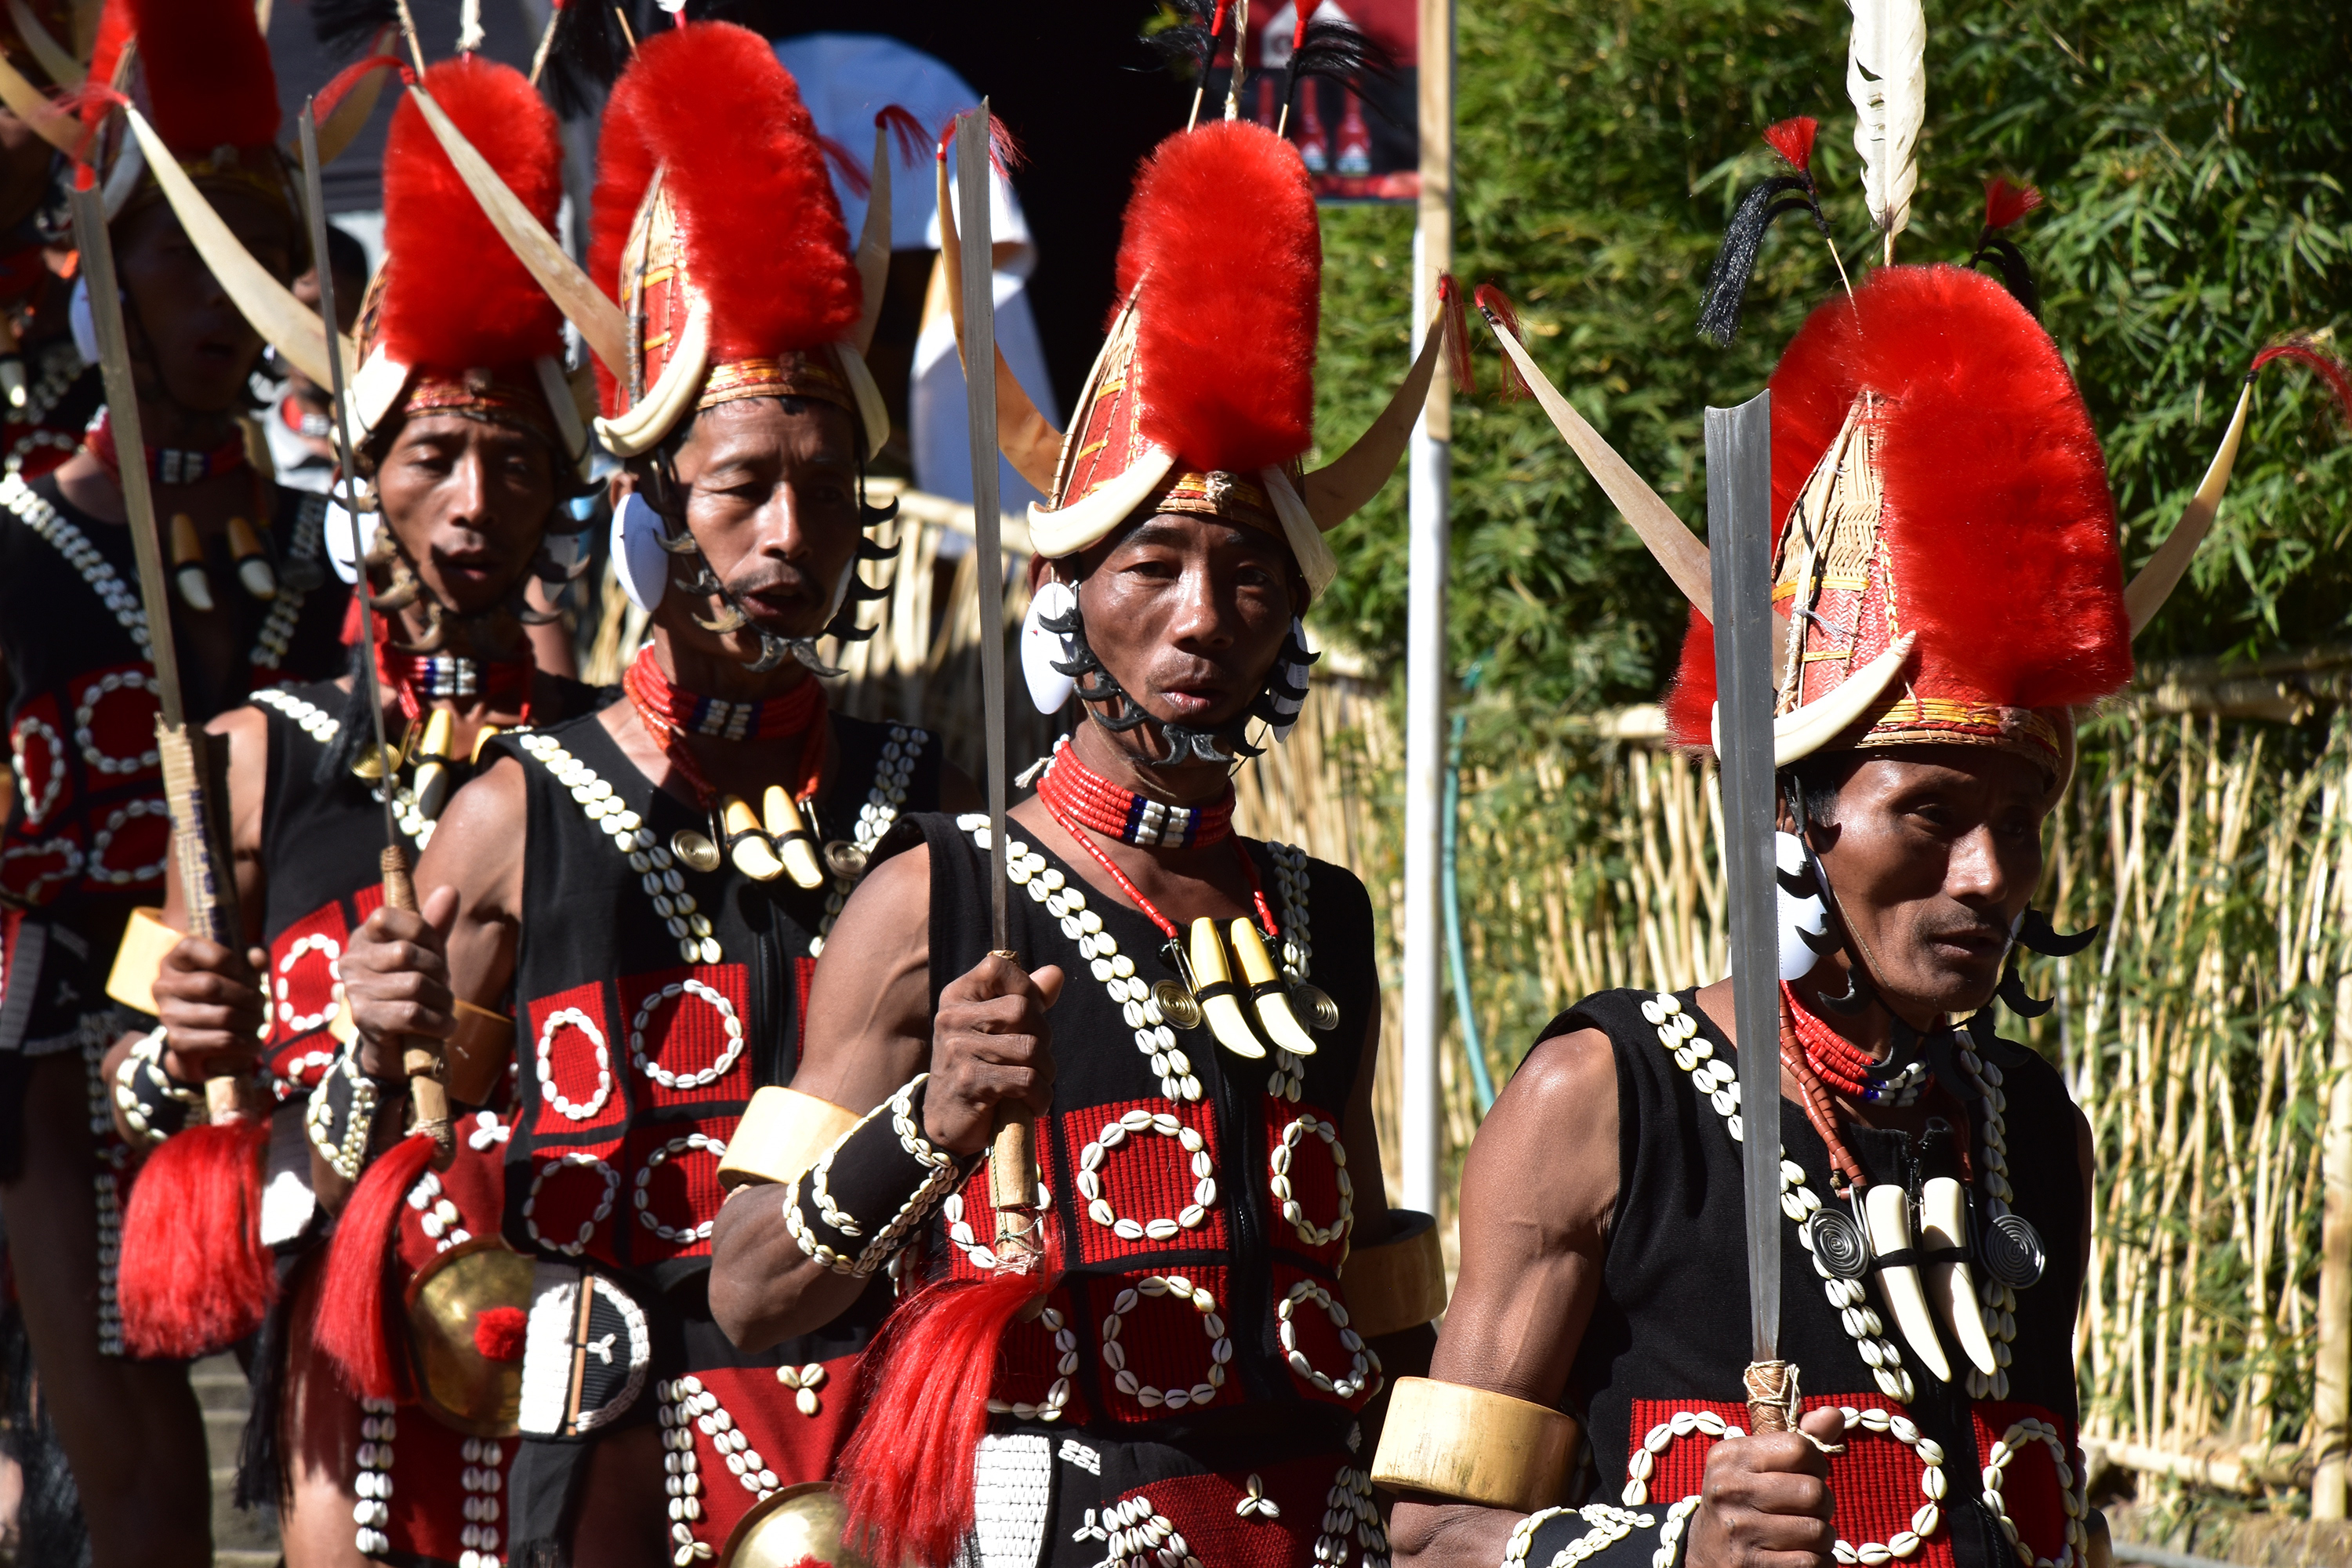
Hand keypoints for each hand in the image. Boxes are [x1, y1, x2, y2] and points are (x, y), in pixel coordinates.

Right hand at [150, 937, 268, 1079]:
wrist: (206, 1038)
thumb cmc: (226, 992)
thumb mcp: (239, 969)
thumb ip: (251, 958)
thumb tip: (259, 958)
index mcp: (175, 961)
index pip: (191, 947)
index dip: (227, 958)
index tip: (245, 970)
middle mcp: (164, 986)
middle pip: (212, 985)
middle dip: (247, 995)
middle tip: (262, 1002)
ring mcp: (168, 1015)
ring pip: (223, 1016)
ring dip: (251, 1019)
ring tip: (259, 1020)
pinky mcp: (178, 1042)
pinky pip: (222, 1041)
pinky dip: (246, 1041)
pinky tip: (253, 1040)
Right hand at [340, 884, 458, 1079]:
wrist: (400, 1044)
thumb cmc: (413, 989)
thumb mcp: (428, 953)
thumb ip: (435, 924)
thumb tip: (449, 890)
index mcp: (364, 937)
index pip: (389, 916)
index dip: (423, 933)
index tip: (435, 951)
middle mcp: (351, 961)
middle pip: (408, 953)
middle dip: (438, 971)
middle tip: (443, 985)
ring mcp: (355, 991)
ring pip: (415, 984)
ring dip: (442, 999)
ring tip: (443, 1007)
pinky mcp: (365, 1020)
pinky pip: (413, 1013)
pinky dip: (438, 1021)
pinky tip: (443, 1025)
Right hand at [923, 954, 1064, 1153]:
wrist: (947, 1121)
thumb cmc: (979, 1066)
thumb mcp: (996, 1027)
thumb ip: (1026, 998)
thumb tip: (1056, 973)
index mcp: (958, 996)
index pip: (998, 968)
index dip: (1026, 987)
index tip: (1030, 1015)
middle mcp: (953, 1018)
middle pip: (1022, 1009)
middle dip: (1043, 1037)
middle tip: (1037, 1059)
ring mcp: (959, 1050)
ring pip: (1030, 1047)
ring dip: (1046, 1071)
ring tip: (1037, 1083)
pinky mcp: (970, 1082)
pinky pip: (1027, 1080)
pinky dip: (1041, 1096)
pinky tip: (1033, 1104)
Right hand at [1684, 1406, 1841, 1567]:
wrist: (1707, 1556)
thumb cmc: (1744, 1503)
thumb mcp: (1759, 1465)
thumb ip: (1799, 1439)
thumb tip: (1835, 1413)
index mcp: (1730, 1456)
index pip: (1800, 1448)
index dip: (1816, 1465)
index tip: (1805, 1476)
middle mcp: (1729, 1489)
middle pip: (1814, 1492)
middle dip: (1823, 1506)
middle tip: (1806, 1511)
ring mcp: (1738, 1529)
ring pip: (1818, 1531)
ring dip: (1821, 1539)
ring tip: (1802, 1537)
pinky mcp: (1749, 1565)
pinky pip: (1812, 1562)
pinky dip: (1818, 1562)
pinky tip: (1800, 1557)